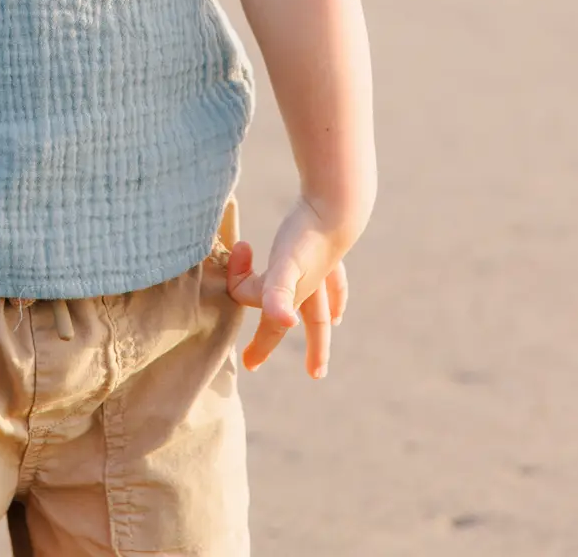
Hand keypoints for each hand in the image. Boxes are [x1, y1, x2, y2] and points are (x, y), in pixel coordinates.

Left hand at [224, 196, 350, 379]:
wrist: (337, 203)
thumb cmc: (307, 236)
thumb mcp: (286, 265)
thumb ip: (279, 293)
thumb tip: (284, 323)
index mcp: (299, 297)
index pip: (268, 317)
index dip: (243, 293)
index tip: (240, 247)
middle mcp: (315, 288)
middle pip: (315, 324)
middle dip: (314, 349)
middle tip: (317, 373)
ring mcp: (326, 269)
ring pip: (328, 298)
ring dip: (328, 314)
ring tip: (335, 322)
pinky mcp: (329, 247)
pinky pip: (334, 272)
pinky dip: (336, 285)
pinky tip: (337, 285)